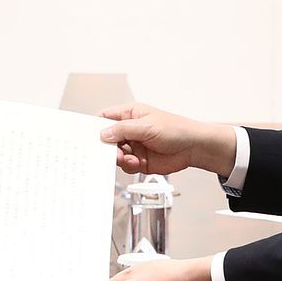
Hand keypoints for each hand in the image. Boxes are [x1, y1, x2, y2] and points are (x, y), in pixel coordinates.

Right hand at [98, 103, 236, 176]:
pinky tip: (137, 163)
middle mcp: (129, 130)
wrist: (193, 148)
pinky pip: (125, 165)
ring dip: (119, 158)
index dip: (95, 126)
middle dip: (107, 147)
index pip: (105, 118)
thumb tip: (103, 134)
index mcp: (130, 114)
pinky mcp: (139, 160)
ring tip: (129, 158)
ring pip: (115, 154)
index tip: (88, 136)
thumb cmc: (176, 129)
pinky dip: (128, 166)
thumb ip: (122, 130)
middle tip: (111, 152)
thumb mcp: (146, 126)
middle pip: (107, 139)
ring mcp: (134, 145)